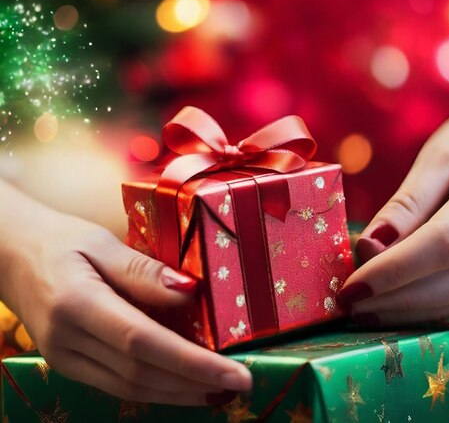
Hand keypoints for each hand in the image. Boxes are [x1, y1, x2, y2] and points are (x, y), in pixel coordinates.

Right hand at [0, 207, 251, 405]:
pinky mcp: (68, 364)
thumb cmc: (60, 240)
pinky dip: (156, 389)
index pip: (144, 342)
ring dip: (178, 394)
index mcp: (76, 303)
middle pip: (140, 373)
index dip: (193, 363)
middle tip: (239, 385)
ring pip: (130, 388)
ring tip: (219, 392)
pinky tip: (183, 386)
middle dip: (194, 384)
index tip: (234, 373)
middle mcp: (68, 340)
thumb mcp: (102, 243)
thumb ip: (143, 271)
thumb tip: (190, 293)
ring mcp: (64, 358)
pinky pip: (118, 384)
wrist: (9, 254)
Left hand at [337, 101, 448, 324]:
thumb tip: (368, 247)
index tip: (350, 288)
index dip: (393, 272)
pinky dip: (444, 309)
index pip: (442, 245)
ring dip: (417, 313)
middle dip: (398, 300)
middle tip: (352, 306)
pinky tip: (409, 308)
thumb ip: (409, 202)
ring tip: (372, 312)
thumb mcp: (446, 153)